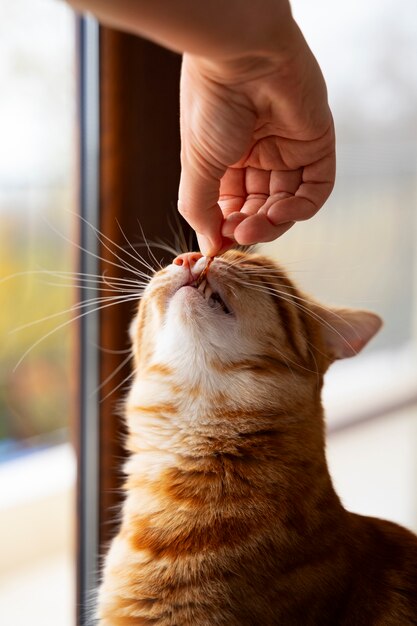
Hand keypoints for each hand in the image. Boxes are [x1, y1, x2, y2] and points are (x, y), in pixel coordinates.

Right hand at [178, 24, 334, 255]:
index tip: (217, 244)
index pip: (232, 205)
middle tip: (237, 236)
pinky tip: (279, 213)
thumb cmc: (212, 105)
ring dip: (271, 223)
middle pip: (259, 207)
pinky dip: (299, 209)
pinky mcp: (316, 144)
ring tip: (252, 228)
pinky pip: (315, 190)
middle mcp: (258, 154)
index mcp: (226, 157)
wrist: (241, 56)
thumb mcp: (197, 165)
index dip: (226, 227)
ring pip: (286, 204)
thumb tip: (208, 248)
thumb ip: (200, 208)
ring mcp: (288, 149)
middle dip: (249, 227)